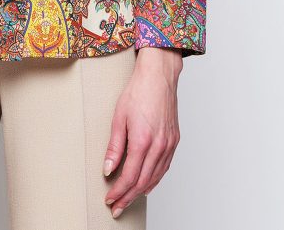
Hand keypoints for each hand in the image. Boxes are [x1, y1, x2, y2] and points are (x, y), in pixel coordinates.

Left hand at [102, 47, 181, 217]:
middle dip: (128, 197)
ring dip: (141, 191)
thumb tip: (108, 169)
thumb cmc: (138, 92)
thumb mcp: (118, 117)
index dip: (118, 191)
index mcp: (143, 140)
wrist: (158, 77)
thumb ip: (114, 146)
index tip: (110, 200)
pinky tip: (146, 184)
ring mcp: (169, 144)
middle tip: (117, 207)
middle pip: (143, 182)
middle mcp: (159, 146)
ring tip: (128, 199)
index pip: (130, 176)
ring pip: (155, 177)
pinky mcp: (174, 141)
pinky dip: (154, 180)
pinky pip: (164, 168)